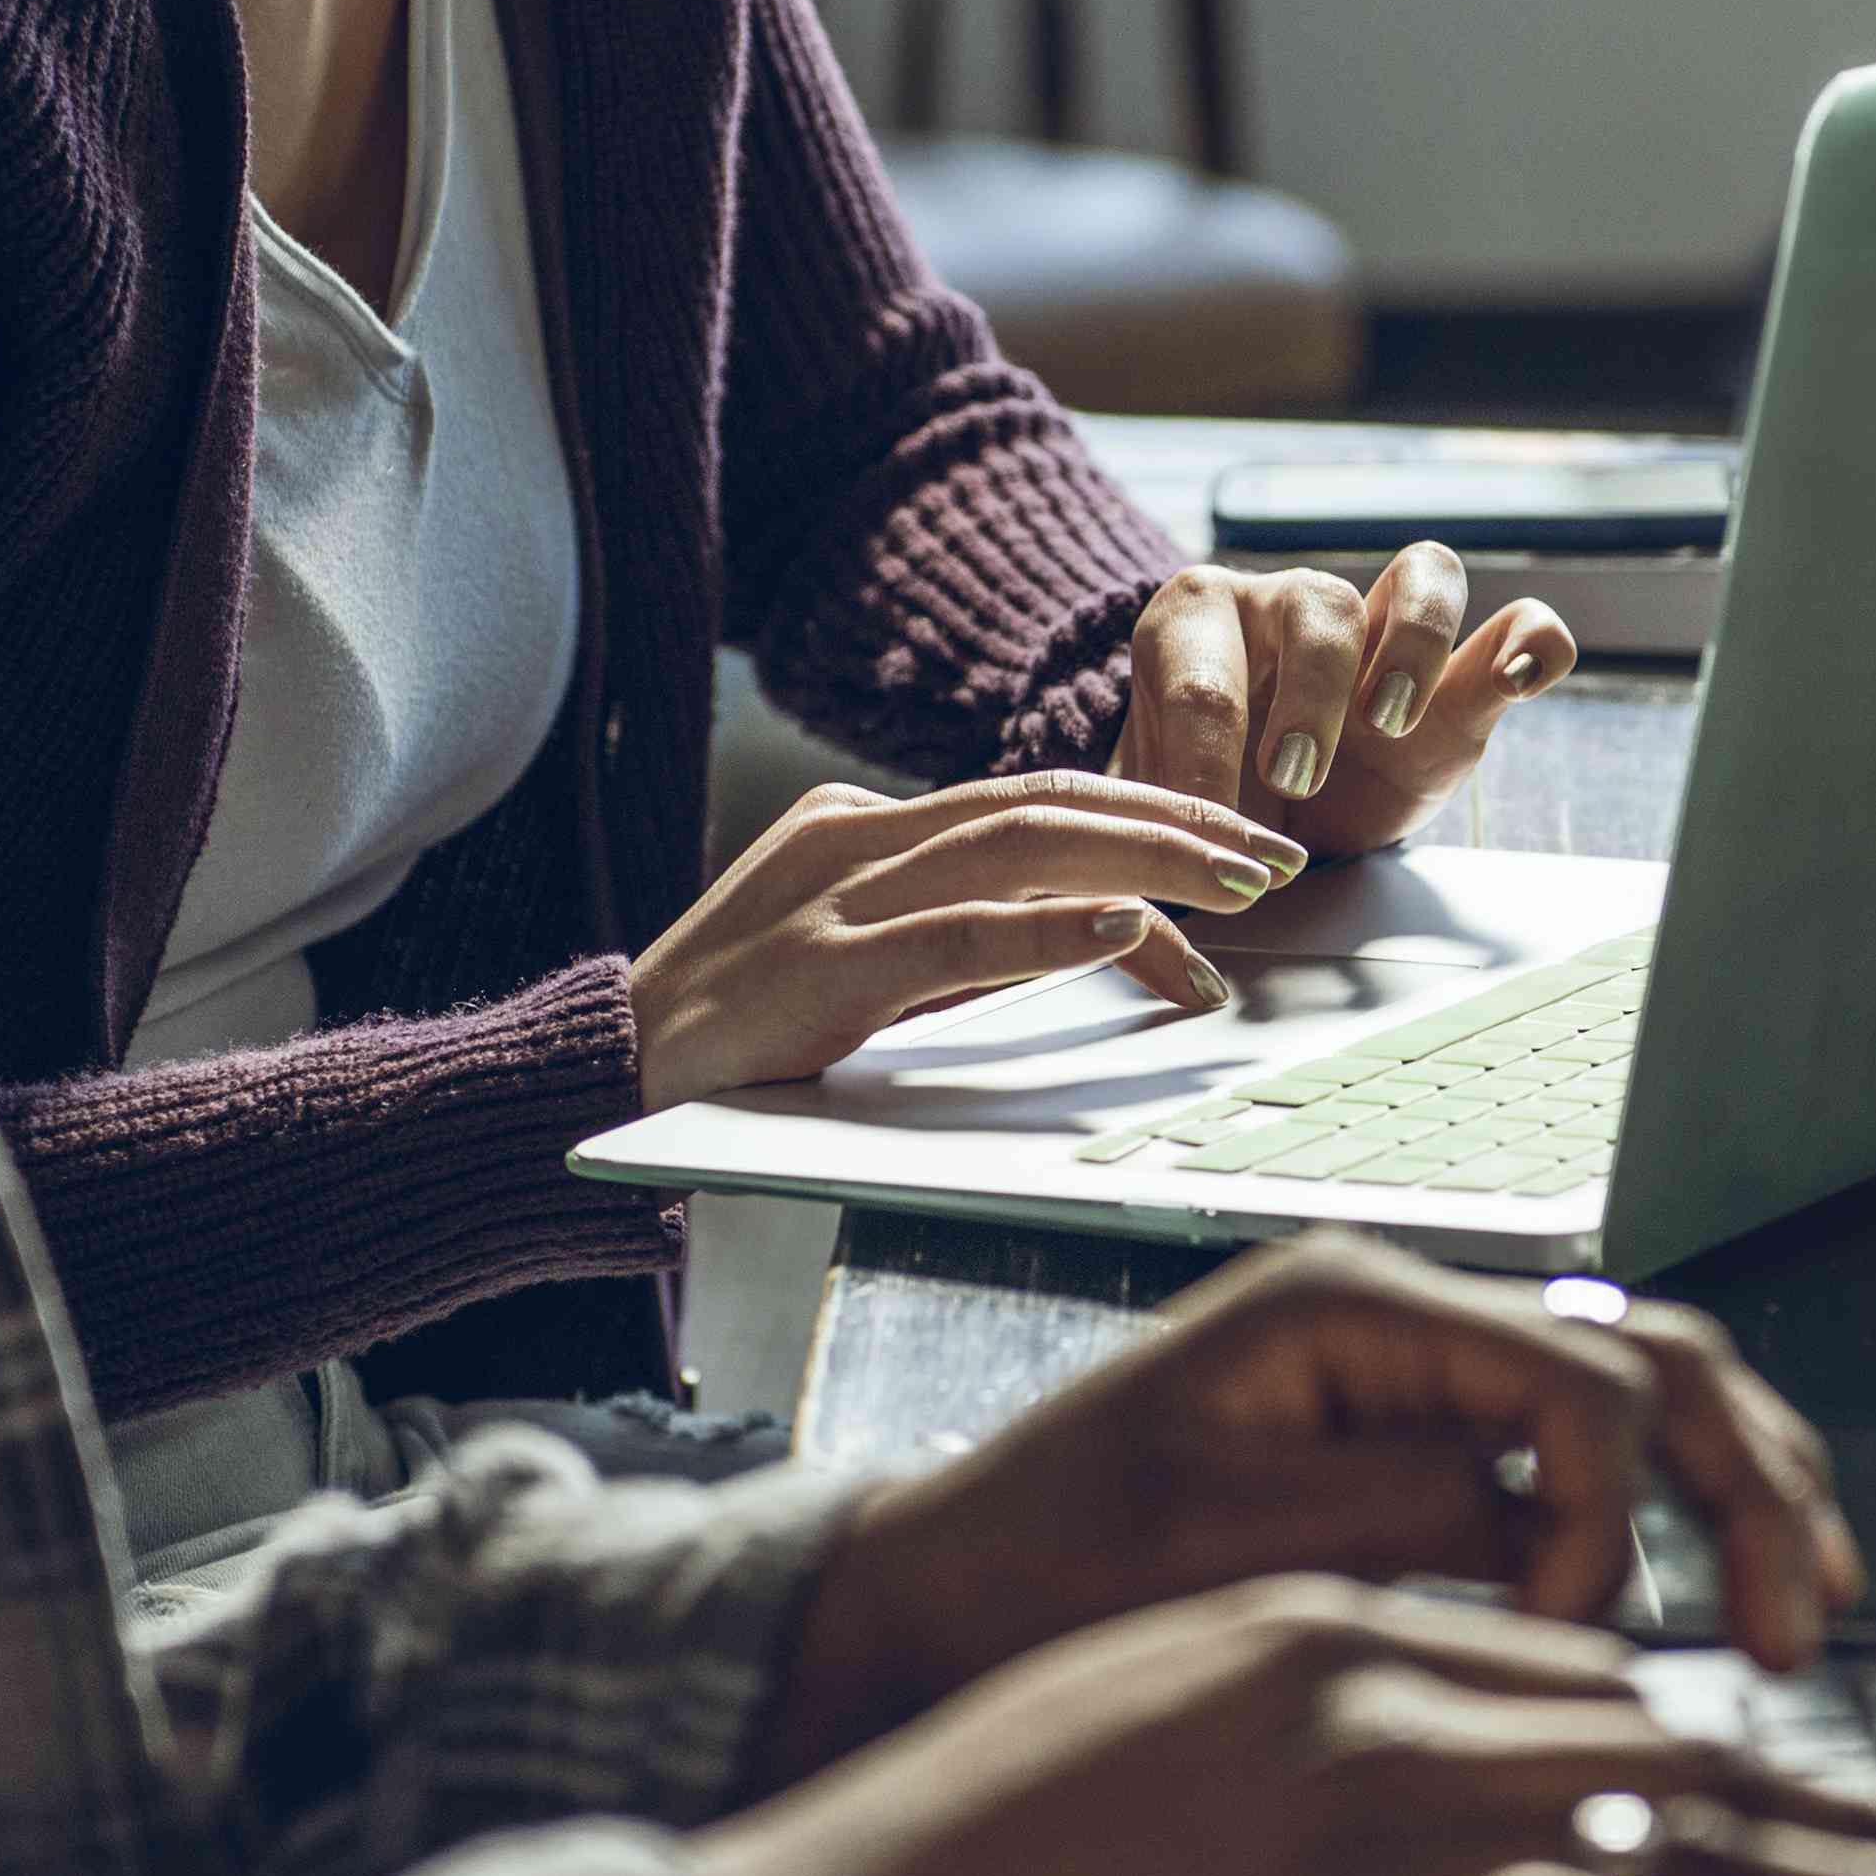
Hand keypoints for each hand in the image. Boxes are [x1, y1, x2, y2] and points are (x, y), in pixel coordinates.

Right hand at [628, 775, 1304, 1106]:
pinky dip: (1049, 928)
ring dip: (1145, 861)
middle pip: (1045, 802)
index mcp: (864, 823)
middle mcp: (855, 835)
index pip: (1034, 801)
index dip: (1147, 815)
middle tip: (1275, 858)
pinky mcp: (819, 969)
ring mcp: (833, 896)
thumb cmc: (741, 1033)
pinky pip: (956, 937)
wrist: (601, 1073)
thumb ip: (962, 935)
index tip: (1235, 853)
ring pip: (1017, 846)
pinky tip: (1128, 926)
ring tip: (1237, 887)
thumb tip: (1109, 935)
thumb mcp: (864, 962)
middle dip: (1176, 825)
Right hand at [690, 1580, 1875, 1875]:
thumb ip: (1323, 1756)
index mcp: (1329, 1641)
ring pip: (1668, 1815)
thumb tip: (1470, 1829)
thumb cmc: (986, 1866)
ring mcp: (1366, 1819)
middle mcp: (1372, 1698)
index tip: (1836, 1830)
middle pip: (1671, 1736)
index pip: (1587, 1684)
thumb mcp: (1170, 1750)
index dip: (1730, 1765)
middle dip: (1841, 1816)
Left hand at [764, 1239, 1869, 1772]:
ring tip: (1805, 1610)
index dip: (1608, 1515)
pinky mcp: (1424, 1447)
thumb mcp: (1223, 1550)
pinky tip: (1717, 1599)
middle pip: (1652, 1358)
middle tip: (1797, 1628)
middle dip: (1747, 1485)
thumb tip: (1577, 1543)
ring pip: (1649, 1394)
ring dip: (1742, 1492)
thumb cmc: (1046, 1573)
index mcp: (1354, 1303)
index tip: (1566, 1640)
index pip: (1575, 1379)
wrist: (944, 1603)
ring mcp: (1423, 1375)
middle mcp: (1408, 1313)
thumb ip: (1411, 1519)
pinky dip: (1668, 1522)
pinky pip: (1585, 1459)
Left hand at [1116, 552, 1574, 857]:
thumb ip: (1157, 840)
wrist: (1244, 812)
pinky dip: (1529, 640)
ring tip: (1392, 722)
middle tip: (1293, 779)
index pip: (1200, 678)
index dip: (1203, 762)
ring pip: (1420, 578)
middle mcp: (1291, 603)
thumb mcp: (1153, 814)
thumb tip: (1163, 896)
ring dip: (1412, 649)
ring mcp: (1382, 629)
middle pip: (1319, 606)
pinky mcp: (1456, 678)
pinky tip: (1525, 677)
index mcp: (1194, 620)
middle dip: (1308, 697)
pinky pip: (1512, 624)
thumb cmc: (1188, 796)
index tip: (1207, 836)